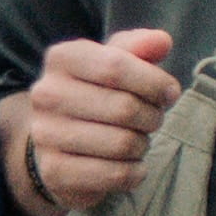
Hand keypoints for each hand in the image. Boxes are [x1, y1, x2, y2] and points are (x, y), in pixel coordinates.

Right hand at [18, 28, 178, 215]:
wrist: (59, 143)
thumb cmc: (97, 94)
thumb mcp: (115, 62)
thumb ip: (140, 48)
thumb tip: (162, 41)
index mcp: (62, 58)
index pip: (117, 66)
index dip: (154, 82)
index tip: (170, 92)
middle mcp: (47, 94)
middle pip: (123, 107)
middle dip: (152, 116)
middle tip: (153, 119)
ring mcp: (46, 135)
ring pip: (122, 144)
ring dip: (143, 144)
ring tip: (137, 140)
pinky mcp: (55, 172)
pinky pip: (115, 174)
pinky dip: (135, 172)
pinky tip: (131, 164)